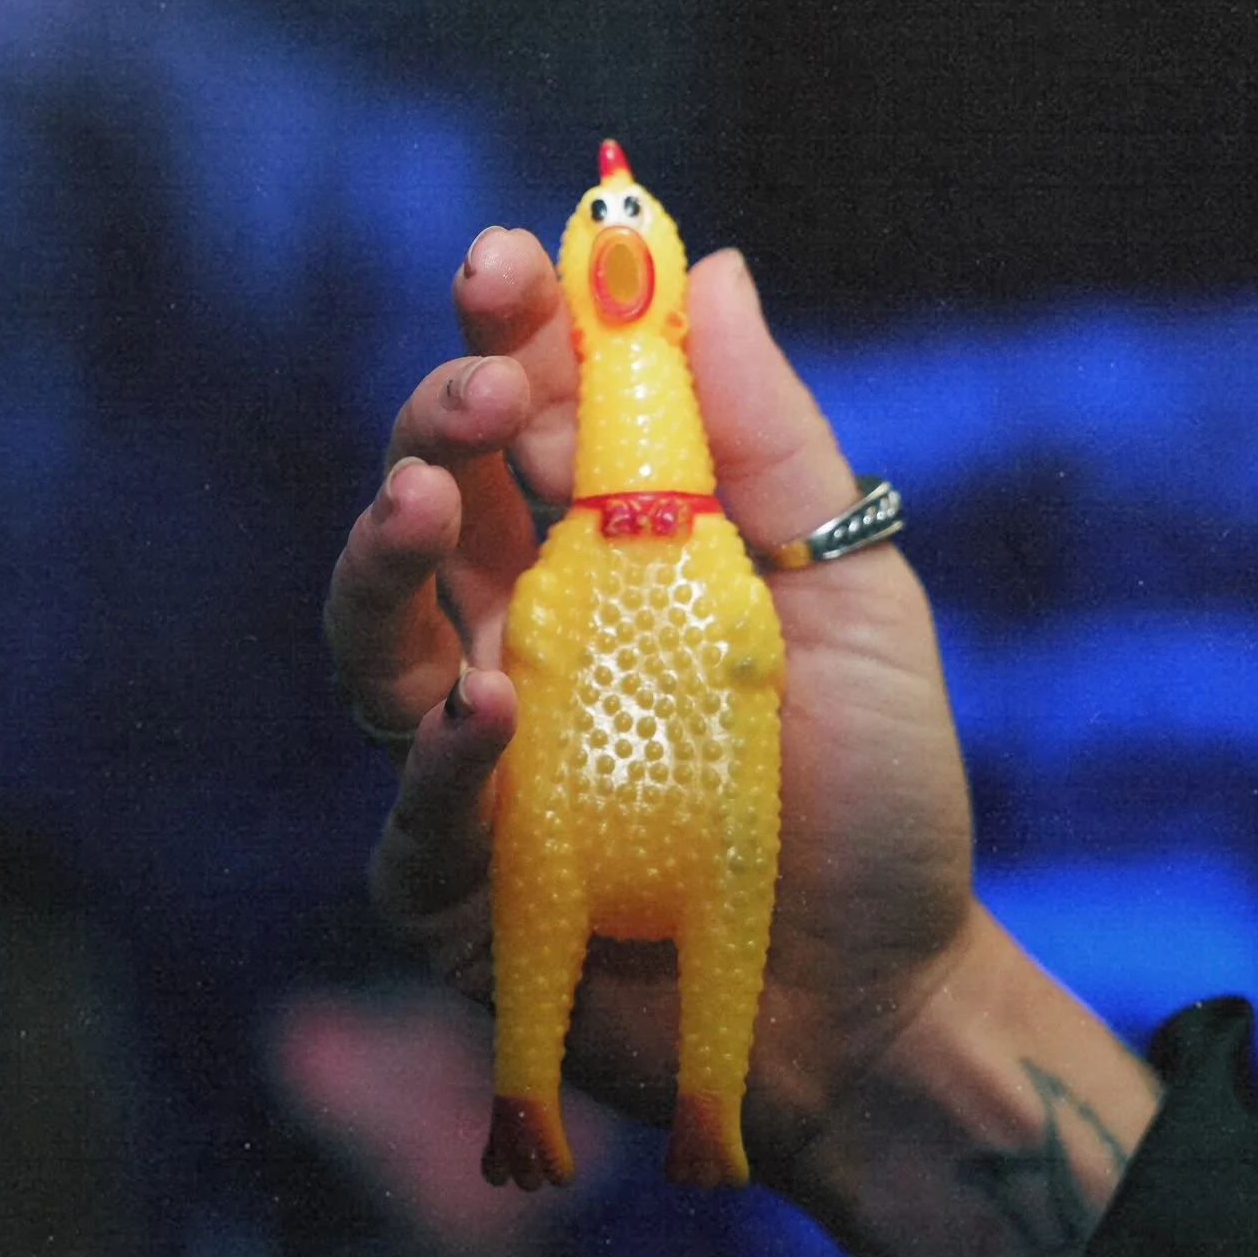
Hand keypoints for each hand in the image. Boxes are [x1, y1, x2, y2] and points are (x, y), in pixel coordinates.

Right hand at [326, 225, 980, 1193]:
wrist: (886, 993)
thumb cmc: (871, 792)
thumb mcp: (847, 597)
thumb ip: (771, 442)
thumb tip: (706, 263)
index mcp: (605, 557)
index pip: (518, 422)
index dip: (499, 335)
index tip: (506, 265)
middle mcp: (520, 640)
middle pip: (426, 508)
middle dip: (427, 427)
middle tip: (469, 389)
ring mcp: (476, 762)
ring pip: (371, 644)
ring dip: (378, 564)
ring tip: (417, 508)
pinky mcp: (455, 886)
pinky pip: (410, 813)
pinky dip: (440, 759)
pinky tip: (486, 710)